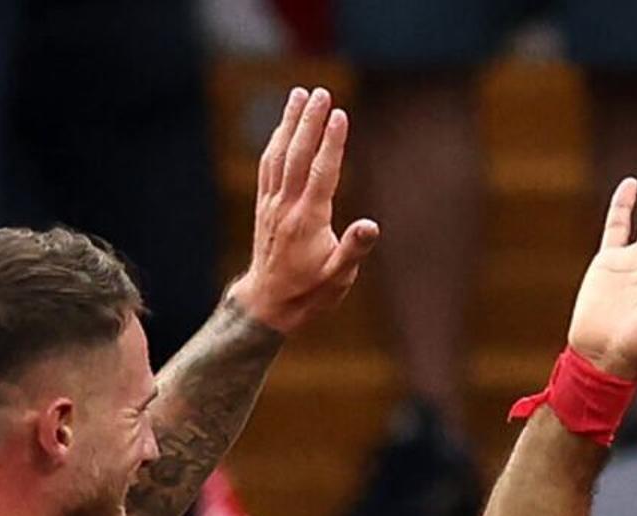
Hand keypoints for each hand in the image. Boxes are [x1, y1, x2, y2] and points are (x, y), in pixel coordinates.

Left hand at [229, 86, 380, 335]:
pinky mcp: (264, 204)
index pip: (321, 173)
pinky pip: (268, 165)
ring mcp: (272, 203)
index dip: (331, 143)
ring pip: (279, 154)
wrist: (270, 302)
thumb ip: (354, 249)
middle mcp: (287, 206)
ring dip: (289, 122)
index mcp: (308, 220)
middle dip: (310, 121)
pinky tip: (282, 126)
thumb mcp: (339, 278)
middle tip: (320, 93)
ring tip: (299, 95)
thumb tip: (371, 226)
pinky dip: (276, 140)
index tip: (339, 115)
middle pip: (297, 155)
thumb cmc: (311, 291)